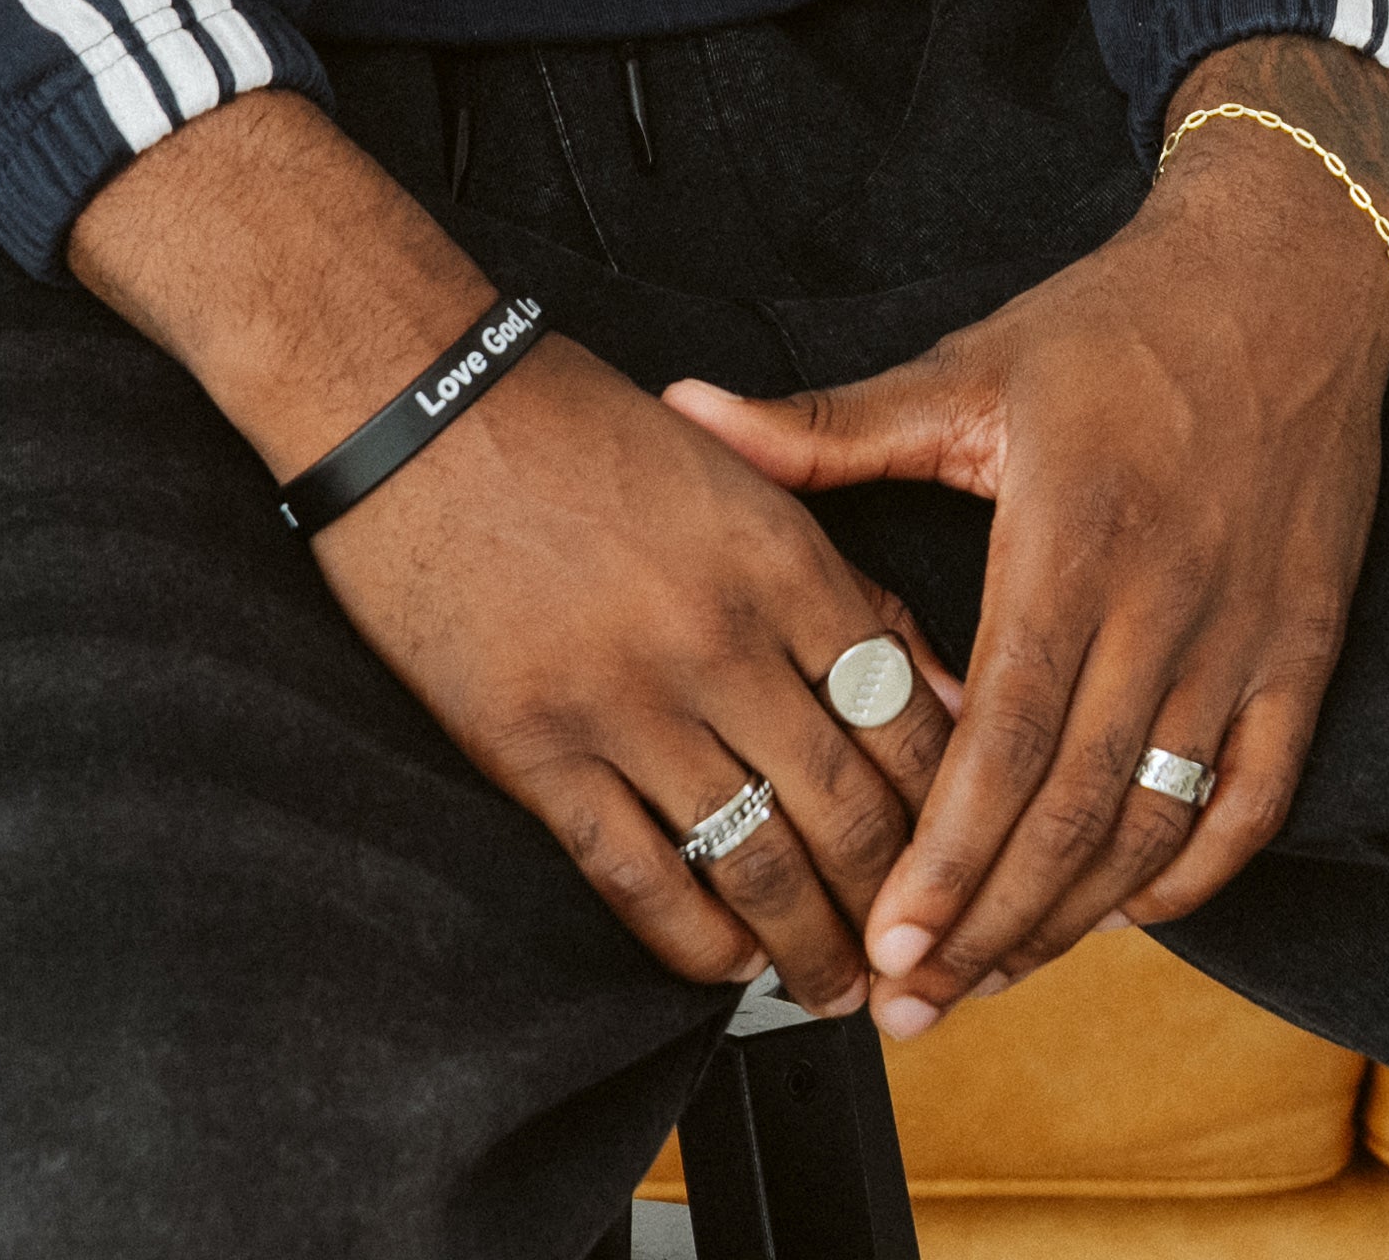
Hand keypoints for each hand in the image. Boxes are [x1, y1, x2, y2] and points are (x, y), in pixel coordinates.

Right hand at [71, 93, 950, 1017]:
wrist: (416, 400)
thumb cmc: (577, 423)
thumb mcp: (739, 473)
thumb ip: (835, 578)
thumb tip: (932, 686)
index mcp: (783, 558)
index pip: (908, 715)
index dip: (954, 806)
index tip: (972, 854)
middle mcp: (721, 640)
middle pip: (848, 808)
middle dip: (898, 901)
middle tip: (919, 953)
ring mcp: (627, 703)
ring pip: (756, 862)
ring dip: (808, 946)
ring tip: (835, 989)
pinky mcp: (536, 750)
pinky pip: (637, 876)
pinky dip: (695, 940)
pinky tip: (728, 965)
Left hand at [665, 34, 1388, 1039]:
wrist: (1292, 273)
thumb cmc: (1117, 323)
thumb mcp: (967, 367)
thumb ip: (827, 425)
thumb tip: (683, 411)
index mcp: (1071, 540)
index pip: (1003, 739)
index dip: (946, 856)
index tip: (885, 940)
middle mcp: (1166, 602)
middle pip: (1074, 809)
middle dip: (990, 921)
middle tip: (912, 1000)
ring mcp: (1244, 634)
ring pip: (1159, 820)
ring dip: (1076, 916)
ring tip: (992, 974)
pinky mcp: (1306, 645)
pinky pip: (1256, 796)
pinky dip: (1194, 872)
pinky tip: (1126, 913)